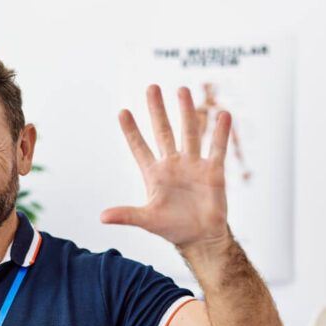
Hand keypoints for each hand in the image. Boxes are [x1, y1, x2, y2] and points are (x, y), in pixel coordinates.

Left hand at [102, 85, 231, 250]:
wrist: (201, 237)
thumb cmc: (173, 228)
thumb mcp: (147, 220)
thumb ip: (127, 215)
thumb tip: (102, 217)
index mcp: (154, 174)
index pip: (139, 147)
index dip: (131, 131)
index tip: (122, 111)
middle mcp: (173, 164)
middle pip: (163, 132)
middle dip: (157, 111)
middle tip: (151, 87)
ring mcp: (193, 165)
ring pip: (189, 133)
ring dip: (186, 112)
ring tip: (182, 90)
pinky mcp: (213, 171)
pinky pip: (217, 148)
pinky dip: (221, 132)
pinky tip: (223, 114)